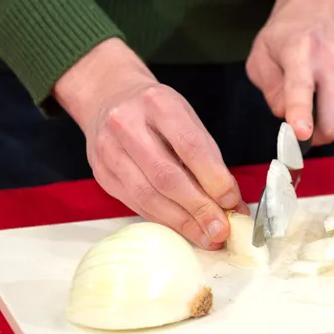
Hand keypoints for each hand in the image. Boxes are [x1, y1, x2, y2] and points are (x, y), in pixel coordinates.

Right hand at [54, 38, 247, 249]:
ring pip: (147, 195)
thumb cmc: (155, 111)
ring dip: (181, 221)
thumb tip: (230, 200)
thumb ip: (207, 156)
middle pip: (166, 176)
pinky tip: (182, 228)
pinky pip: (134, 203)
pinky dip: (162, 219)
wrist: (109, 98)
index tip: (231, 200)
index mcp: (158, 103)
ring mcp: (109, 149)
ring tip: (205, 236)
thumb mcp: (185, 117)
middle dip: (198, 208)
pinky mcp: (101, 172)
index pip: (190, 146)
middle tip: (221, 230)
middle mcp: (127, 124)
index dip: (213, 178)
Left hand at [246, 0, 333, 145]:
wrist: (324, 4)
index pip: (301, 89)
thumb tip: (289, 119)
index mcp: (300, 52)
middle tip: (299, 129)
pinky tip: (326, 85)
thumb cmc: (287, 33)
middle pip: (333, 122)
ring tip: (312, 90)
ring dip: (322, 118)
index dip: (301, 115)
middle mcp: (333, 60)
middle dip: (314, 137)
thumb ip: (270, 93)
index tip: (301, 133)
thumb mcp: (261, 57)